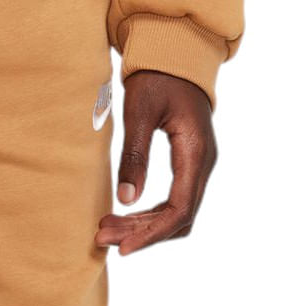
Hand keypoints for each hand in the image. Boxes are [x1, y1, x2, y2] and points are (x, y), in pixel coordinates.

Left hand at [95, 70, 217, 255]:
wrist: (174, 55)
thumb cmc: (156, 78)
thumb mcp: (139, 112)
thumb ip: (135, 155)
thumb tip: (127, 200)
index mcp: (195, 152)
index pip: (179, 209)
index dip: (152, 234)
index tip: (123, 249)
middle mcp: (203, 163)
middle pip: (178, 217)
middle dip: (141, 233)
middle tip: (102, 237)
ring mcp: (198, 165)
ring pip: (176, 212)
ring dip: (143, 226)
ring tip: (105, 230)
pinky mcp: (188, 163)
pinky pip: (173, 200)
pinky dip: (148, 213)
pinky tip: (121, 215)